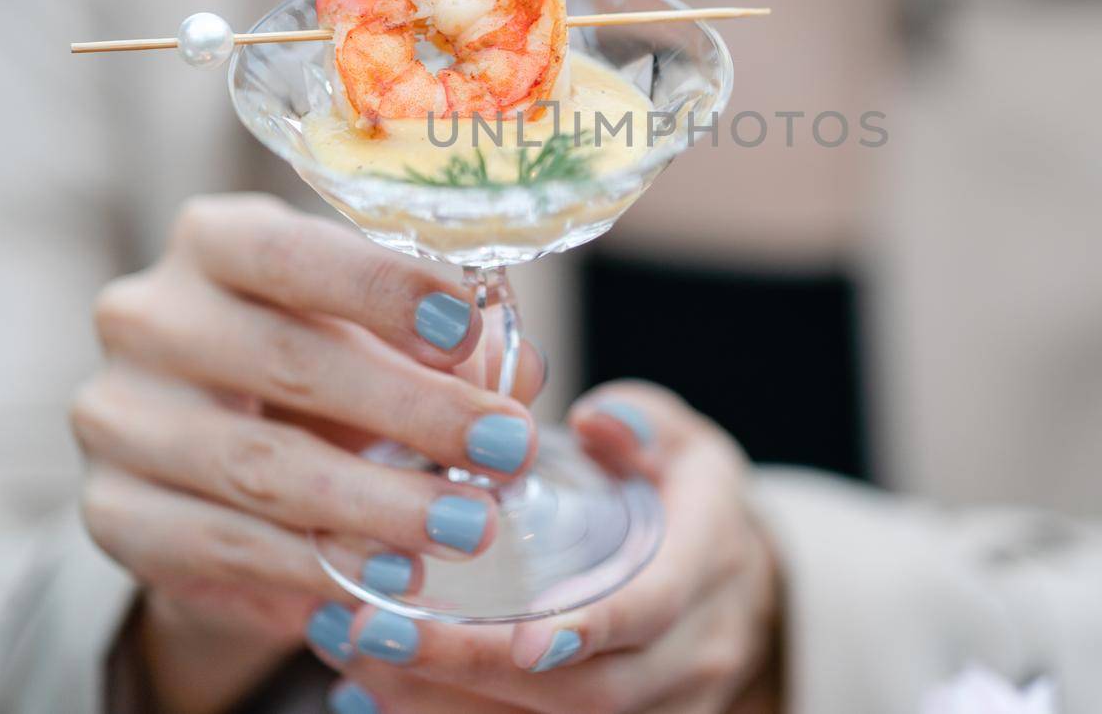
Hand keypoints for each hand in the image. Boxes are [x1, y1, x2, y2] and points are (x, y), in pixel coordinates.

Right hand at [71, 193, 544, 713]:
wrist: (215, 460)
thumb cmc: (325, 362)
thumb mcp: (382, 333)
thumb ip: (450, 341)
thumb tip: (520, 373)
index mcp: (215, 240)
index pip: (293, 252)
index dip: (382, 288)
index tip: (467, 327)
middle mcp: (148, 316)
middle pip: (286, 360)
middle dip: (413, 410)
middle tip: (505, 450)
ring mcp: (118, 415)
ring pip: (258, 467)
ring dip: (376, 507)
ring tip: (464, 528)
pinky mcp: (112, 511)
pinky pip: (221, 548)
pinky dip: (313, 571)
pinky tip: (384, 584)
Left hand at [318, 383, 782, 713]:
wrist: (744, 597)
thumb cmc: (692, 506)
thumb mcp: (687, 447)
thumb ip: (643, 422)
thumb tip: (596, 417)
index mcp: (708, 564)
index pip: (652, 608)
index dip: (589, 628)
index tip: (522, 640)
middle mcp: (694, 652)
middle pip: (590, 693)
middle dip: (477, 670)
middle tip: (374, 630)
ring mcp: (666, 708)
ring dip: (447, 705)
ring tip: (357, 660)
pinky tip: (374, 698)